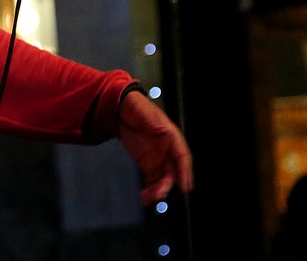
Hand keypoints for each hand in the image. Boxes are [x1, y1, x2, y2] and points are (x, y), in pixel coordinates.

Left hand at [117, 90, 193, 205]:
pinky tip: (145, 198)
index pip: (182, 157)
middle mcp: (167, 151)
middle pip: (172, 172)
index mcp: (172, 137)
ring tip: (150, 199)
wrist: (122, 110)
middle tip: (160, 194)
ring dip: (158, 190)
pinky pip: (151, 180)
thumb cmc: (138, 108)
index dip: (185, 172)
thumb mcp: (148, 114)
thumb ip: (155, 124)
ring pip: (162, 179)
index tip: (185, 186)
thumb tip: (164, 132)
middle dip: (167, 185)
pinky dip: (149, 189)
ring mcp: (158, 158)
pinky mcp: (147, 164)